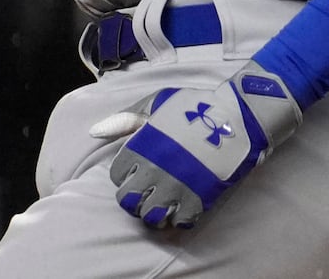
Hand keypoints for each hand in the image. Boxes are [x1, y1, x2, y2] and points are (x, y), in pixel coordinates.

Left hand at [89, 61, 301, 228]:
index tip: (137, 172)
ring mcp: (175, 188)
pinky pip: (180, 224)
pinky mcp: (198, 200)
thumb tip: (94, 132)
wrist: (234, 117)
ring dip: (154, 213)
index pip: (117, 177)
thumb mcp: (155, 104)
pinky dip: (179, 219)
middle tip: (147, 192)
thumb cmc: (193, 107)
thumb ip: (125, 120)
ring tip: (164, 203)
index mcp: (139, 148)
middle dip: (134, 199)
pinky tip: (184, 206)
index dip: (125, 176)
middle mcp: (152, 172)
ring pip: (151, 218)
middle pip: (128, 202)